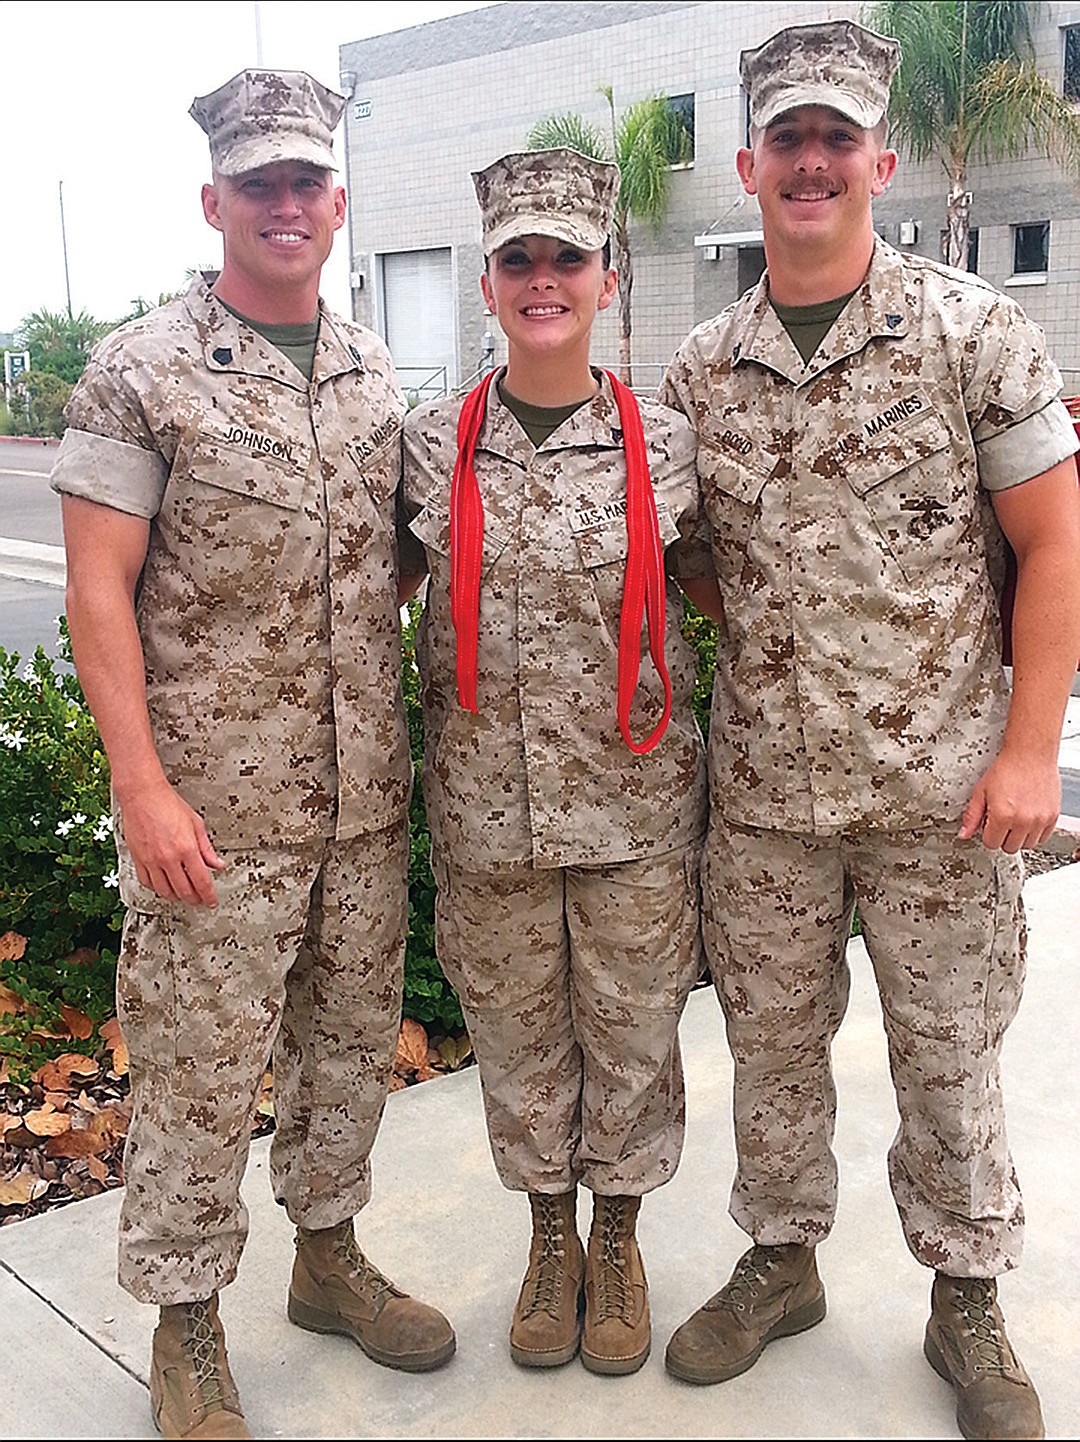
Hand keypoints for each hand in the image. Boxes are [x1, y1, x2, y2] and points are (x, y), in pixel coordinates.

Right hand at [118, 780, 226, 905]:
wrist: (142, 795)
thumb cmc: (168, 804)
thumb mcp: (196, 824)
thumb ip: (207, 848)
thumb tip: (217, 864)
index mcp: (186, 848)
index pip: (201, 882)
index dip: (208, 896)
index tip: (211, 901)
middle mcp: (168, 858)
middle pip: (184, 891)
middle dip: (194, 899)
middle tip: (200, 900)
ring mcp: (151, 860)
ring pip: (165, 891)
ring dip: (176, 896)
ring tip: (184, 894)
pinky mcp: (138, 860)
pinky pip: (148, 883)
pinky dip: (158, 889)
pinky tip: (164, 886)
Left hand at [958, 749, 1060, 853]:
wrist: (1030, 754)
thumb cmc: (1007, 768)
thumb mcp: (981, 791)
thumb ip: (972, 815)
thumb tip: (964, 833)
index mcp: (1003, 816)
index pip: (991, 843)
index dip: (987, 833)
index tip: (989, 823)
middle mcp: (1023, 821)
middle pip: (1009, 847)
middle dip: (1002, 836)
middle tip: (1002, 819)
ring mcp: (1040, 820)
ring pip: (1027, 845)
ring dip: (1019, 836)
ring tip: (1015, 817)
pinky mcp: (1052, 817)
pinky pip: (1043, 837)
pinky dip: (1034, 832)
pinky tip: (1027, 817)